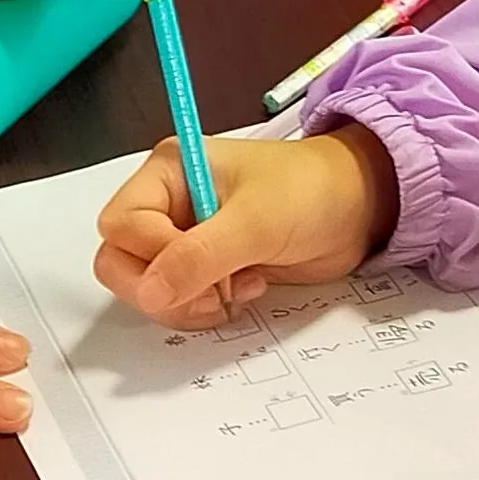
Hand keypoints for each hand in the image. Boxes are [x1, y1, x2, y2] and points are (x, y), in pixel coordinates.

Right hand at [92, 126, 396, 329]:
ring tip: (238, 287)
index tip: (203, 269)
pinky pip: (180, 300)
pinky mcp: (206, 267)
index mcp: (168, 172)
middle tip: (214, 293)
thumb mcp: (256, 222)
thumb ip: (199, 257)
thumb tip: (149, 293)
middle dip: (163, 288)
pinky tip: (248, 288)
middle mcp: (167, 203)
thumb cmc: (310, 194)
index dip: (152, 256)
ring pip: (148, 287)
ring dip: (189, 301)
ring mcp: (185, 237)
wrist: (359, 208)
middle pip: (120, 260)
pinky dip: (207, 307)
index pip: (120, 226)